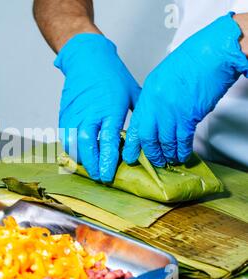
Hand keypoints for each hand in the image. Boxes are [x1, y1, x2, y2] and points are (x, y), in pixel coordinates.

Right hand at [56, 33, 139, 181]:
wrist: (86, 57)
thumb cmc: (111, 73)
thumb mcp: (131, 92)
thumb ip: (139, 114)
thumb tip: (147, 132)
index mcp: (110, 109)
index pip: (108, 141)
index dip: (108, 160)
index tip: (109, 173)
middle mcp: (90, 113)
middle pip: (88, 146)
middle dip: (93, 165)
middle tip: (99, 176)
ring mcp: (75, 113)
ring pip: (73, 143)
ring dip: (80, 159)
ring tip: (89, 168)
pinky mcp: (65, 112)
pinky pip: (65, 135)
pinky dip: (70, 147)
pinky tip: (78, 154)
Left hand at [123, 13, 247, 166]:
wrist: (212, 53)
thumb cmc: (192, 60)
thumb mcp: (162, 78)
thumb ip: (156, 98)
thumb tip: (155, 114)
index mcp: (148, 94)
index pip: (135, 123)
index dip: (132, 142)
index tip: (130, 153)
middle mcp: (156, 104)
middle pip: (146, 136)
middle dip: (149, 152)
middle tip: (153, 161)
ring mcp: (171, 111)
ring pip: (164, 141)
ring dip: (167, 154)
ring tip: (169, 160)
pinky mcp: (188, 116)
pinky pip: (182, 140)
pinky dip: (182, 150)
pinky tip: (182, 154)